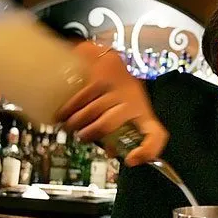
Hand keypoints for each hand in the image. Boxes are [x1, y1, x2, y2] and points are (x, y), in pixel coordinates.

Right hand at [54, 41, 168, 166]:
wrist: (109, 57)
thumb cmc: (118, 91)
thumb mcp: (125, 111)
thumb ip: (119, 133)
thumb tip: (111, 152)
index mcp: (143, 113)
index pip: (156, 135)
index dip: (147, 150)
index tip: (130, 160)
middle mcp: (133, 100)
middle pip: (108, 123)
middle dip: (90, 133)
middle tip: (81, 137)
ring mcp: (117, 87)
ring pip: (93, 110)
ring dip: (76, 122)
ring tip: (69, 126)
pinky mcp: (101, 76)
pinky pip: (82, 96)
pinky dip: (68, 108)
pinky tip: (62, 114)